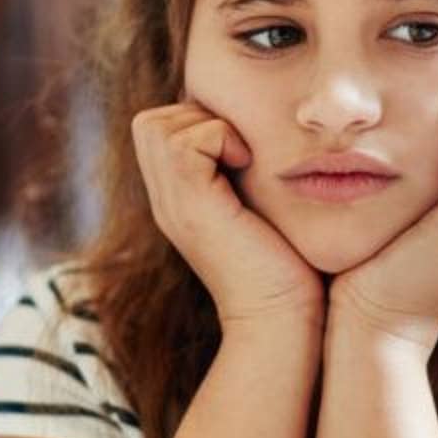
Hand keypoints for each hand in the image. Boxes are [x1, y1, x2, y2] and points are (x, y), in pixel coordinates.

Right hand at [131, 102, 322, 325]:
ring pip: (158, 125)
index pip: (157, 129)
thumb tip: (260, 135)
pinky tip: (247, 164)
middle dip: (196, 116)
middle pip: (149, 123)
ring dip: (207, 125)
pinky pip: (186, 141)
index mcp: (178, 200)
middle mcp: (165, 201)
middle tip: (238, 145)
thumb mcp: (260, 210)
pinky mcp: (192, 207)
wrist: (281, 320)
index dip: (196, 121)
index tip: (239, 146)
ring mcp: (172, 205)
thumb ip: (245, 175)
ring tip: (242, 156)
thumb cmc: (288, 271)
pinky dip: (220, 137)